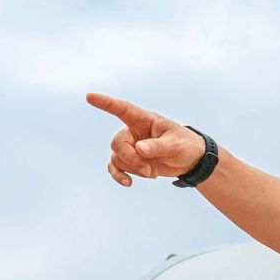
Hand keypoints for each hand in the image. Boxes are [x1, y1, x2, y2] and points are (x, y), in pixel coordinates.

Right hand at [86, 92, 208, 186]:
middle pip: (118, 143)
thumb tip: (139, 148)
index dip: (105, 103)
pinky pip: (115, 166)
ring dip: (131, 168)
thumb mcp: (176, 145)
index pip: (122, 109)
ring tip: (150, 173)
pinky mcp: (131, 161)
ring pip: (117, 157)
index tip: (89, 97)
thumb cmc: (185, 146)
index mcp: (144, 120)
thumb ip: (158, 146)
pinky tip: (128, 183)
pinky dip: (119, 175)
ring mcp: (131, 146)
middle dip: (131, 159)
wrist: (190, 161)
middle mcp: (134, 131)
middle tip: (148, 170)